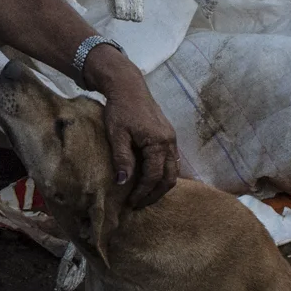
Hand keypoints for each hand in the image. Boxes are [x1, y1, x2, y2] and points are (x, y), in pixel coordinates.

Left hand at [96, 66, 180, 207]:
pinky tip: (149, 178)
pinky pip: (171, 161)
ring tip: (144, 194)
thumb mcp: (117, 134)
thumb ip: (122, 158)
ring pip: (173, 170)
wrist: (128, 86)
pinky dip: (163, 173)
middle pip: (170, 177)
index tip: (131, 203)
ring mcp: (171, 138)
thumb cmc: (120, 109)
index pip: (154, 176)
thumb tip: (122, 182)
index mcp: (158, 142)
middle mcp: (170, 142)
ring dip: (160, 185)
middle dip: (155, 194)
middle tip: (139, 204)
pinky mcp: (168, 136)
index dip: (143, 192)